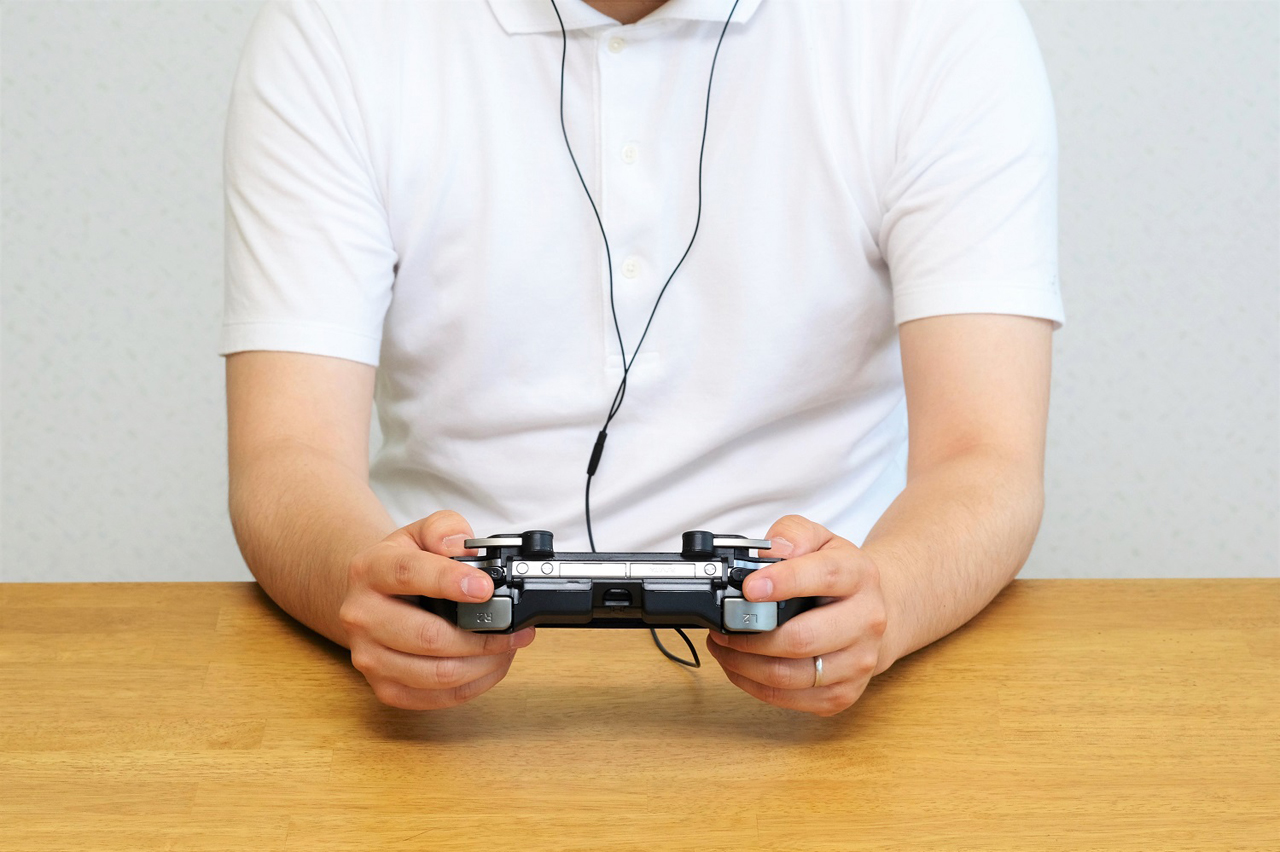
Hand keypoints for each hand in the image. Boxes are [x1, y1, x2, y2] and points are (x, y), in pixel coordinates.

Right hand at [338, 510, 535, 708]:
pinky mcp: (385, 688)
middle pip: (427, 636)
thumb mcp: (420, 532)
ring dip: (484, 664)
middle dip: (482, 636)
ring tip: (509, 647)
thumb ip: (443, 528)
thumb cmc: (402, 566)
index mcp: (370, 570)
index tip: (485, 589)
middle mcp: (361, 616)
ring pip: (437, 673)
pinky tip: (492, 665)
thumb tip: (462, 546)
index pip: (407, 574)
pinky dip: (475, 685)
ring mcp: (369, 657)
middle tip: (515, 627)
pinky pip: (438, 698)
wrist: (370, 598)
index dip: (449, 581)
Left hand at [705, 515, 889, 715]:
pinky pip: (789, 699)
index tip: (749, 587)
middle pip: (802, 638)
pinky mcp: (843, 694)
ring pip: (791, 675)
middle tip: (722, 625)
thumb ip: (794, 534)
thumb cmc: (837, 576)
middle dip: (751, 635)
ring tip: (722, 645)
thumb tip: (772, 552)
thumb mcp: (819, 539)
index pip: (824, 577)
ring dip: (744, 664)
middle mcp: (866, 622)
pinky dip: (753, 685)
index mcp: (859, 577)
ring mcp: (858, 663)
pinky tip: (739, 666)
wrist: (874, 613)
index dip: (784, 582)